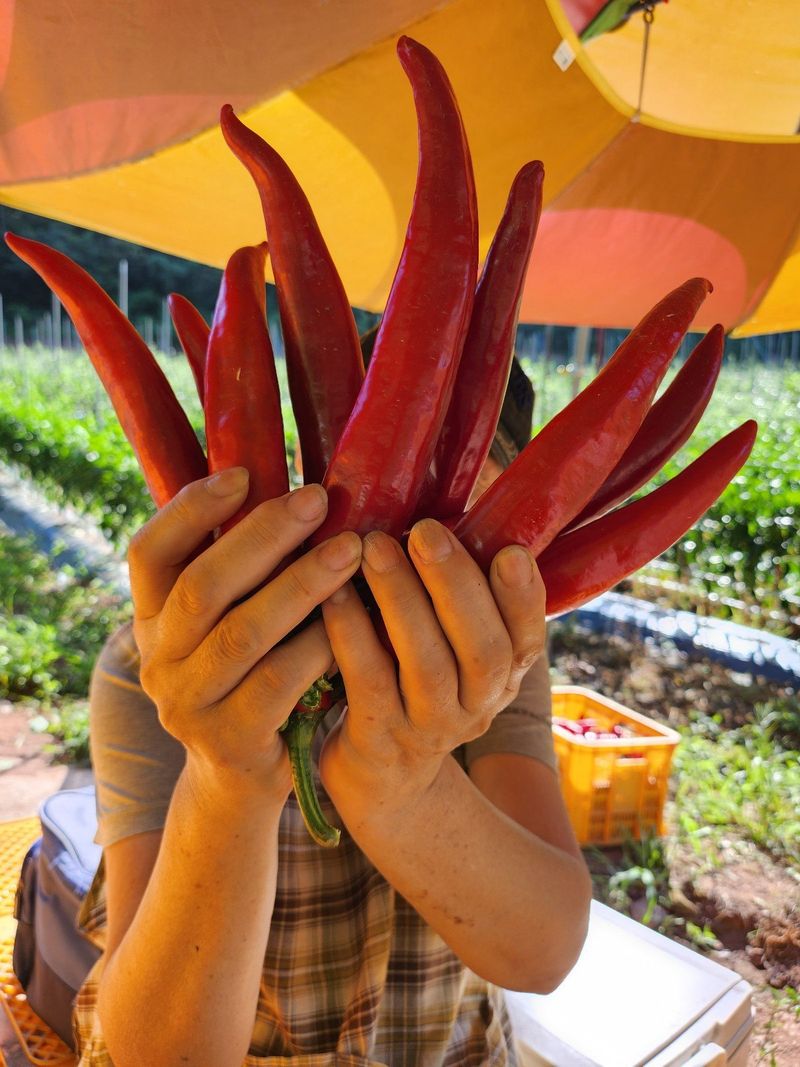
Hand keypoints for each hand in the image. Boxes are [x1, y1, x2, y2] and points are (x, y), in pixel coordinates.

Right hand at [128, 467, 361, 799]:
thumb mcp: (227, 623)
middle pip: (202, 587)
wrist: (236, 778)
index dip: (189, 510)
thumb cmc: (248, 676)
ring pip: (242, 634)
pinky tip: (352, 617)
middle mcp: (158, 660)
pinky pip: (278, 683)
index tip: (243, 474)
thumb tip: (297, 490)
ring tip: (350, 549)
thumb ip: (241, 571)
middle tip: (317, 499)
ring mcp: (187, 705)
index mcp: (151, 618)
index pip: (148, 553)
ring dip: (300, 585)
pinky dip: (317, 645)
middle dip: (263, 537)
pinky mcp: (229, 741)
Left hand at [318, 518, 544, 808]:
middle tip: (424, 530)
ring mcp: (429, 729)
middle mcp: (477, 704)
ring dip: (401, 600)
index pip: (527, 635)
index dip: (524, 596)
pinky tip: (332, 595)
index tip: (509, 549)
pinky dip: (353, 634)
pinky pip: (368, 683)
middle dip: (455, 585)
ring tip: (374, 547)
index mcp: (504, 674)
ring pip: (427, 665)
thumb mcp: (451, 642)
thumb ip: (458, 585)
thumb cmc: (413, 677)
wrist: (383, 778)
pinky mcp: (378, 741)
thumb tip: (474, 481)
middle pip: (483, 649)